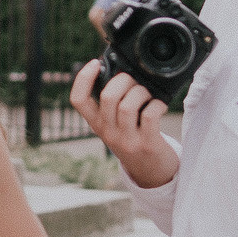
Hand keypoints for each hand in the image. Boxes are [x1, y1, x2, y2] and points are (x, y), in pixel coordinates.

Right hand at [71, 60, 176, 188]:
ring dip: (141, 92)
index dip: (83, 78)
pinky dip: (157, 104)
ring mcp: (127, 140)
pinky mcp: (147, 144)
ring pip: (128, 105)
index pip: (78, 100)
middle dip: (123, 79)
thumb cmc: (134, 141)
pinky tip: (159, 104)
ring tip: (147, 93)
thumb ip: (113, 105)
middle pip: (107, 97)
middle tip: (133, 79)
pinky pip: (150, 116)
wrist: (151, 174)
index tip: (95, 63)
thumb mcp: (115, 126)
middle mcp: (108, 133)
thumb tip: (119, 72)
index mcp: (97, 125)